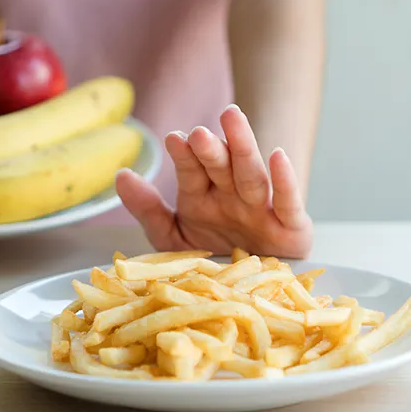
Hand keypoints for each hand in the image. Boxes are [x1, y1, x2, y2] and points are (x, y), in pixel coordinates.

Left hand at [116, 104, 312, 258]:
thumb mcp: (172, 238)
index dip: (184, 155)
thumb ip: (147, 209)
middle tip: (198, 132)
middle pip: (221, 166)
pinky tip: (278, 156)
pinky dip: (285, 181)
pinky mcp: (290, 227)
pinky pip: (287, 203)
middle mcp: (231, 197)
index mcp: (201, 197)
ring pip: (252, 174)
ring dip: (242, 147)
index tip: (173, 139)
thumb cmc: (213, 258)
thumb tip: (120, 175)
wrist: (254, 291)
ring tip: (232, 120)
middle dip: (210, 148)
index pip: (191, 171)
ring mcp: (260, 209)